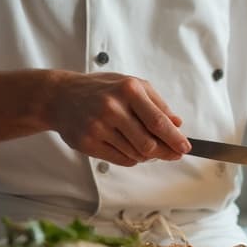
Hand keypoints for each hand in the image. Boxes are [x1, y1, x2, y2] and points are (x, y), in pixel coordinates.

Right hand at [46, 71, 191, 165]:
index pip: (158, 121)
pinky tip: (128, 148)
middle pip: (148, 143)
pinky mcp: (87, 142)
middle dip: (165, 152)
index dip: (175, 138)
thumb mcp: (131, 86)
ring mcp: (98, 126)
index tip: (186, 148)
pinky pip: (120, 160)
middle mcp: (113, 107)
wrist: (61, 97)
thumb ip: (156, 104)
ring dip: (146, 155)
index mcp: (128, 90)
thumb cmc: (101, 90)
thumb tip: (177, 123)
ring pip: (136, 154)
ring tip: (144, 146)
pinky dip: (131, 158)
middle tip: (172, 154)